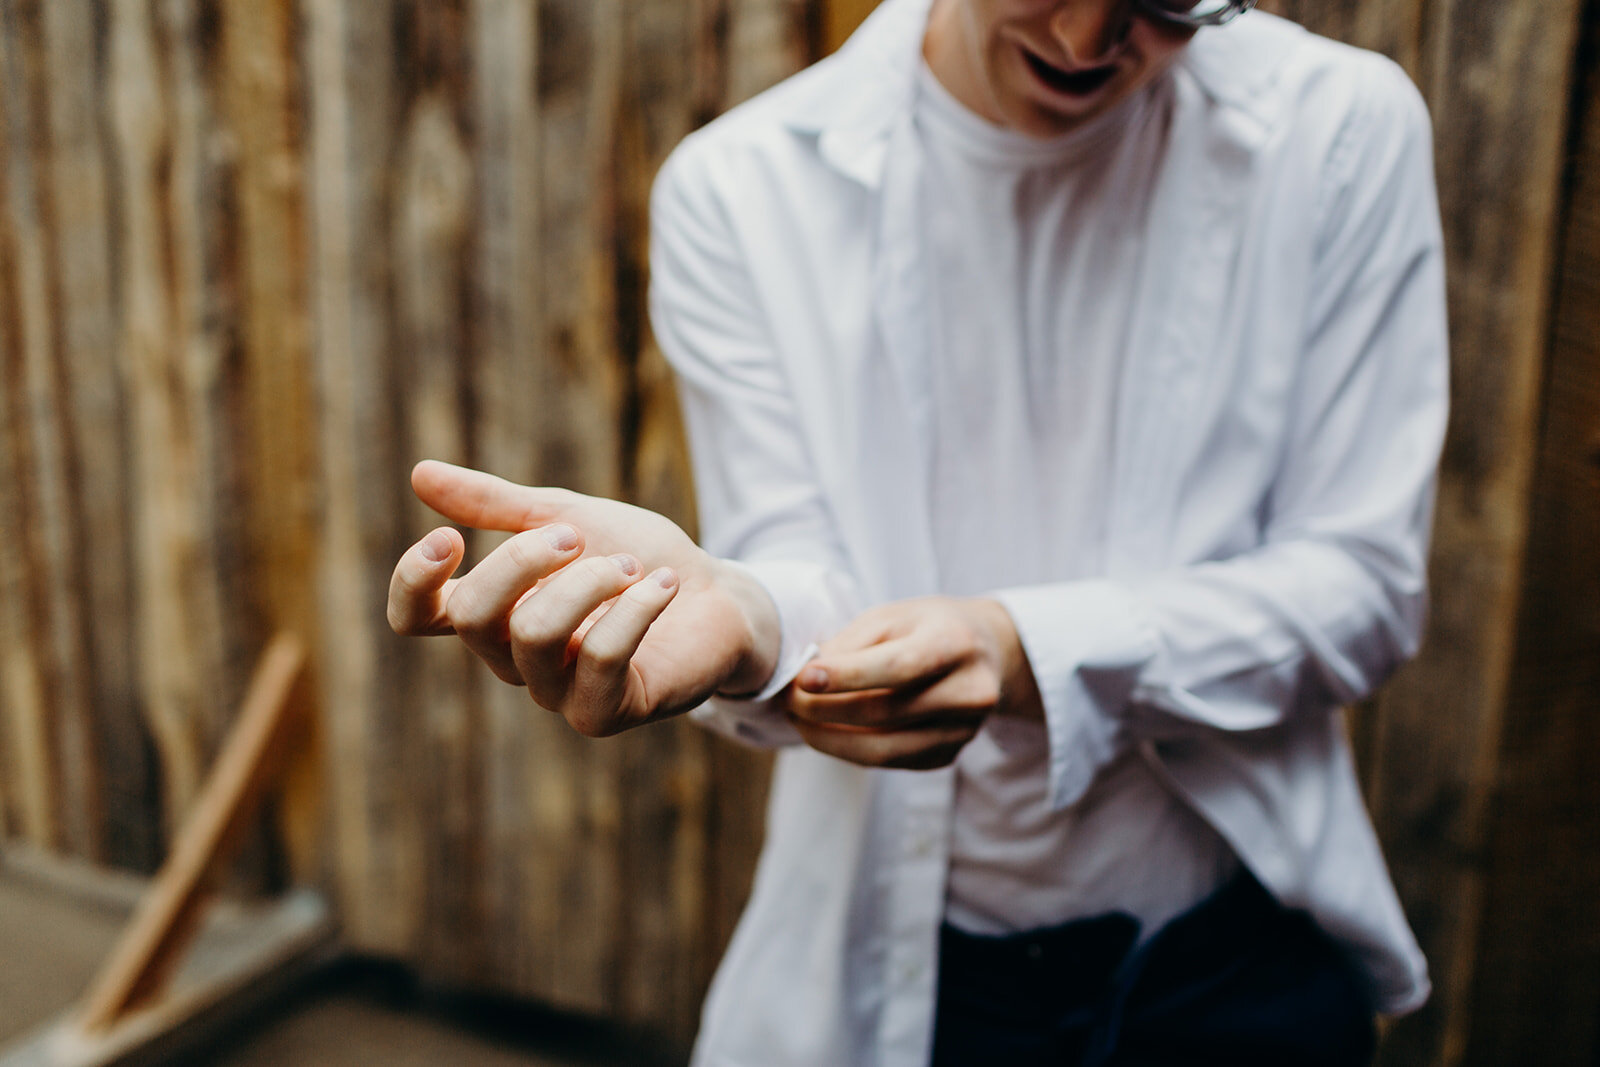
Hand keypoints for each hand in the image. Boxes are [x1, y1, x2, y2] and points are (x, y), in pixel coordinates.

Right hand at [387, 460, 778, 736]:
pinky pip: (600, 660)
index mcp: (493, 613)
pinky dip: (634, 610)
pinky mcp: (604, 713)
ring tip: (634, 567)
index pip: (416, 617)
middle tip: (577, 535)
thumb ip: (497, 504)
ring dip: (590, 582)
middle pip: (473, 617)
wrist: (718, 595)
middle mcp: (512, 659)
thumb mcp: (566, 516)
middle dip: (524, 560)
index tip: (450, 537)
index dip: (415, 582)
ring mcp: (555, 692)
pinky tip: (662, 587)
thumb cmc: (638, 558)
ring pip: (534, 634)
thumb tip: (420, 474)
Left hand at [784, 597, 1042, 769]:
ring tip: (797, 719)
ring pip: (885, 749)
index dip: (847, 676)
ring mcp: (965, 729)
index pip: (898, 666)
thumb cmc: (926, 627)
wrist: (984, 652)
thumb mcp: (891, 616)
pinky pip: (891, 761)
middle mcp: (971, 690)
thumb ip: (851, 645)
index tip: (802, 678)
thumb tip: (806, 681)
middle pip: (886, 712)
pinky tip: (825, 731)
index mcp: (955, 642)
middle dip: (825, 709)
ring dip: (830, 739)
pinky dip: (850, 749)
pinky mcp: (950, 754)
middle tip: (787, 699)